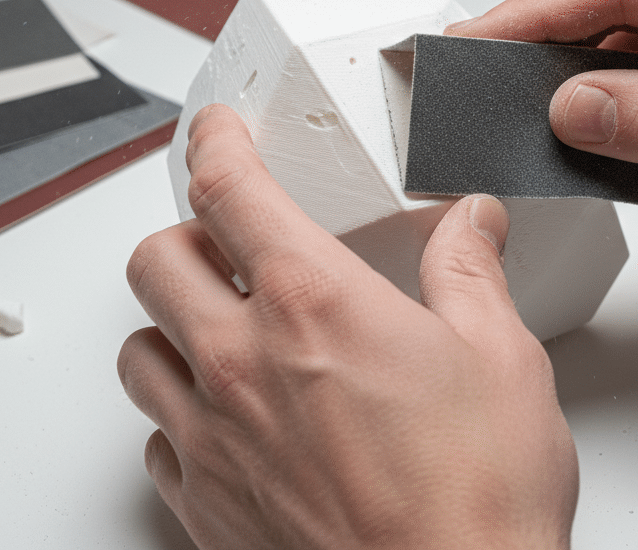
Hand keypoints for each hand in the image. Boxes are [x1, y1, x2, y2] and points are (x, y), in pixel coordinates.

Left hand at [118, 104, 577, 549]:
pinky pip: (157, 437)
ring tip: (224, 326)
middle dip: (187, 232)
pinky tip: (234, 416)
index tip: (217, 129)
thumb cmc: (478, 496)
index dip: (215, 141)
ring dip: (172, 321)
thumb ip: (471, 271)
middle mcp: (246, 364)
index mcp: (315, 304)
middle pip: (157, 259)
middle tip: (230, 239)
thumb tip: (472, 224)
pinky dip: (181, 410)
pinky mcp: (207, 507)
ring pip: (138, 348)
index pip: (230, 189)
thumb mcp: (500, 356)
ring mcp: (217, 439)